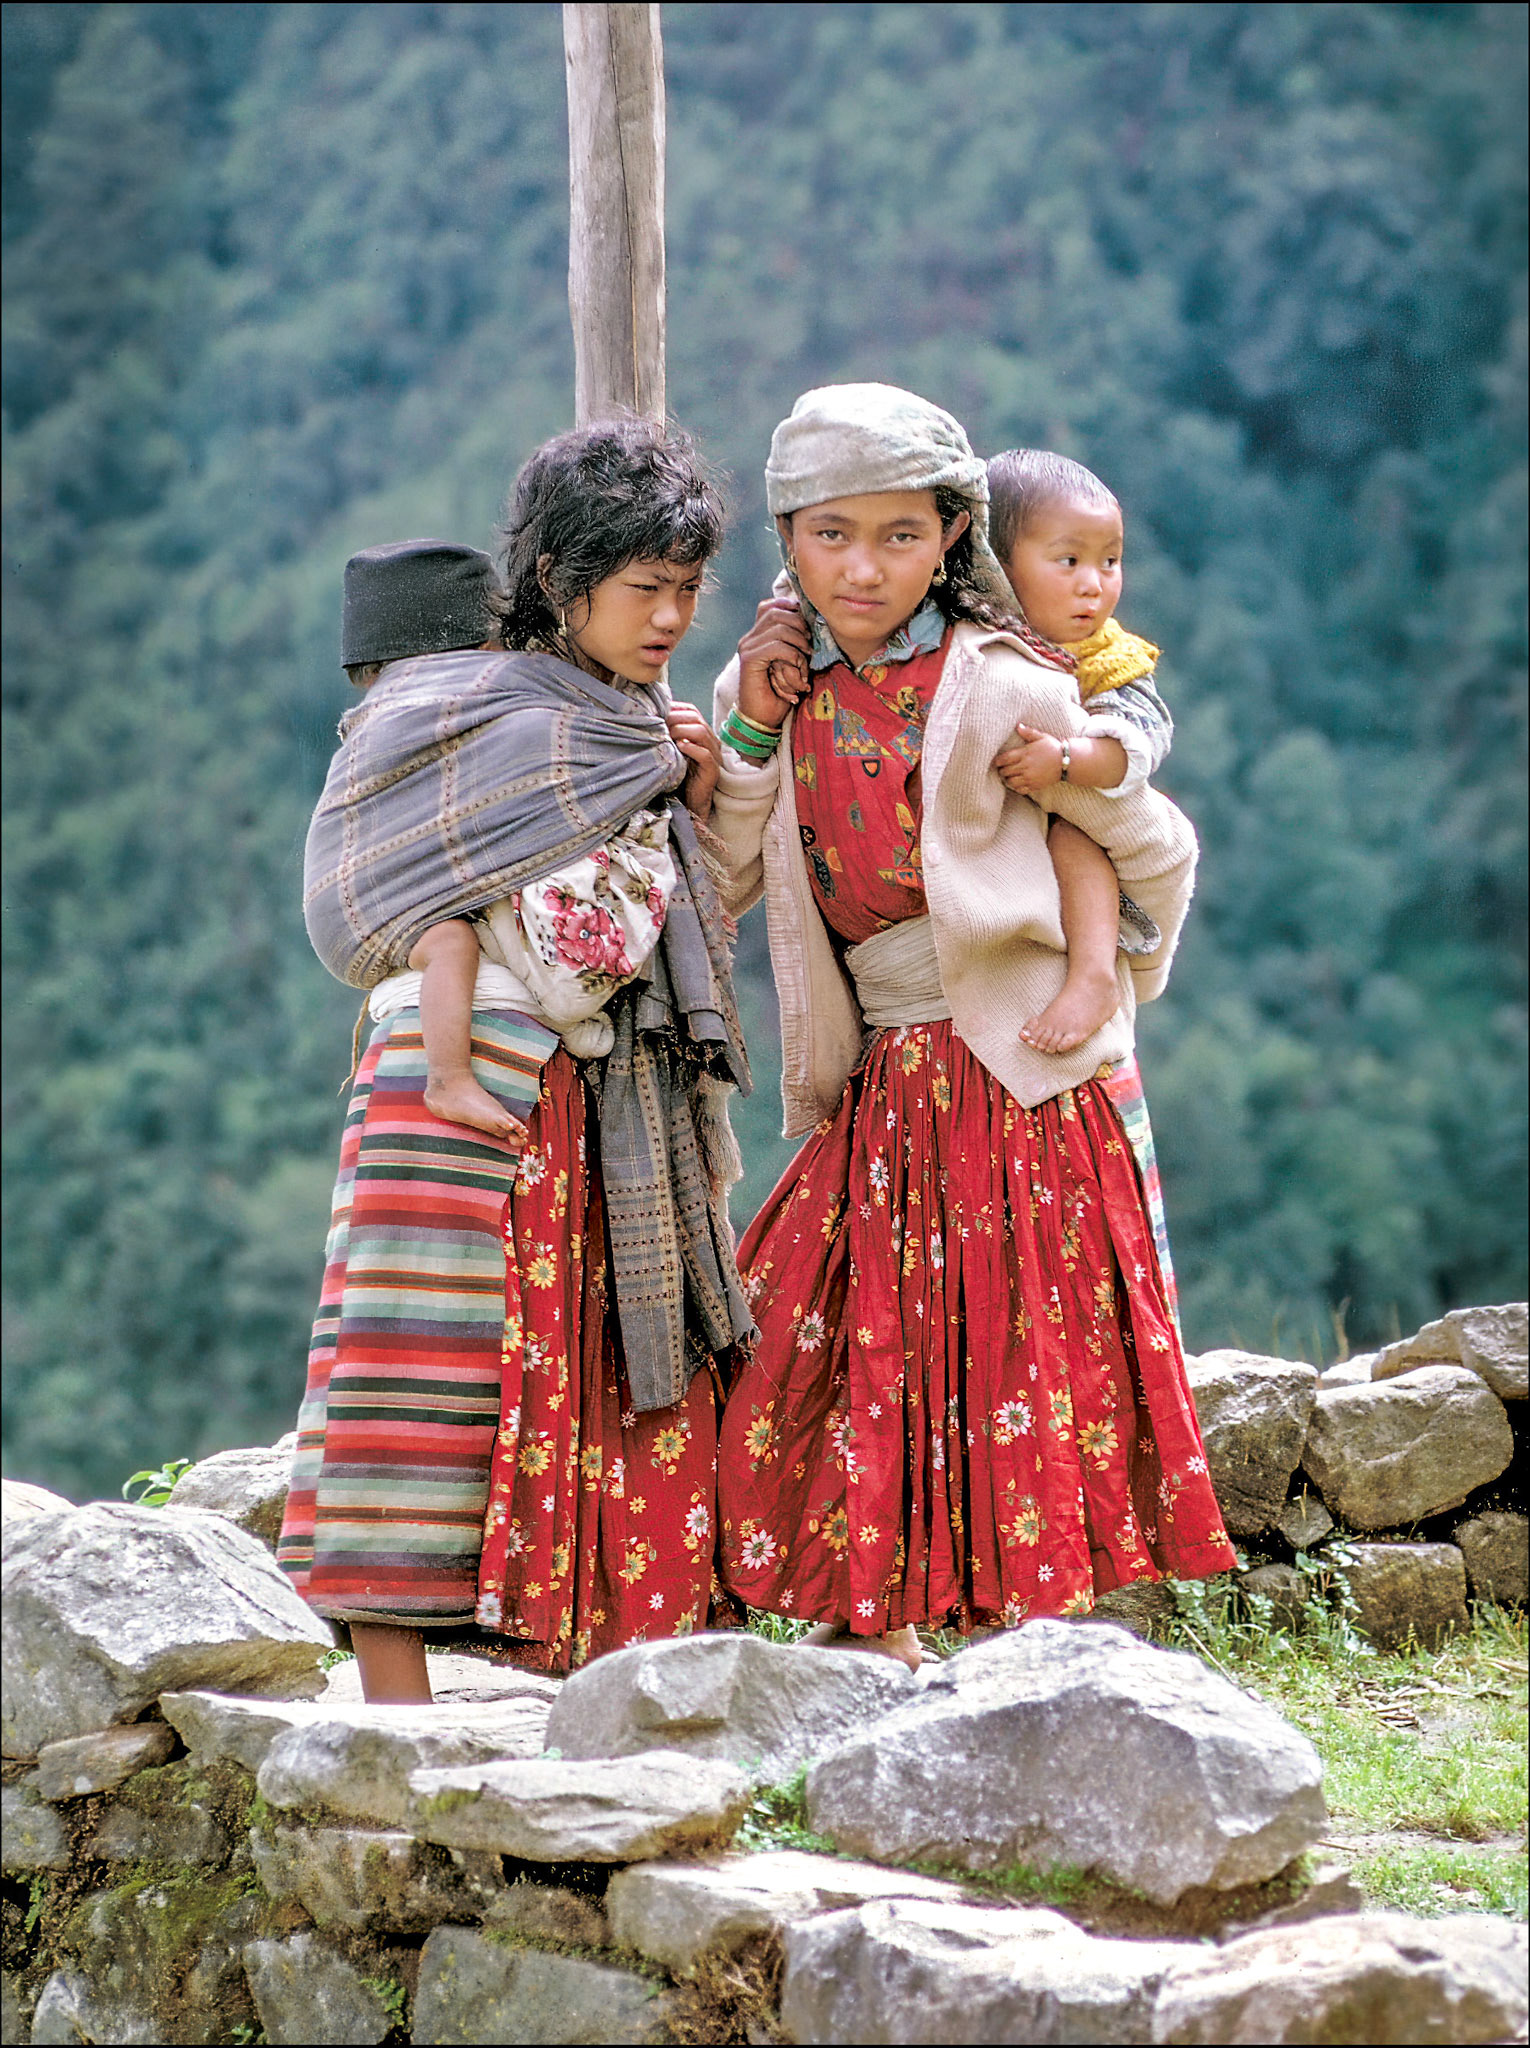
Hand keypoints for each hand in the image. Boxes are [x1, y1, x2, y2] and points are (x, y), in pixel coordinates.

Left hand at [666, 702, 721, 822]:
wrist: (688, 803)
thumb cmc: (678, 776)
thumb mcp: (671, 750)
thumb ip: (667, 735)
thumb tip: (649, 718)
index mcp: (701, 733)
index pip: (692, 711)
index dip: (675, 708)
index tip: (657, 712)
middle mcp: (710, 741)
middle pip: (696, 718)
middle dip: (675, 718)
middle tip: (659, 724)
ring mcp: (713, 755)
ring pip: (701, 732)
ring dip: (681, 730)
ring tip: (667, 735)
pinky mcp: (713, 770)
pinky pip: (705, 755)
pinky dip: (691, 748)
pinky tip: (679, 747)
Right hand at [735, 596, 811, 731]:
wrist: (762, 719)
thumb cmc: (780, 692)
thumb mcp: (791, 661)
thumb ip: (795, 641)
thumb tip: (812, 621)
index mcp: (757, 634)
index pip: (771, 605)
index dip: (792, 609)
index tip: (808, 628)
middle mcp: (749, 637)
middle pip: (777, 612)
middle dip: (800, 626)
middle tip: (810, 647)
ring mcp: (747, 647)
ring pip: (779, 628)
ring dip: (799, 643)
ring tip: (806, 660)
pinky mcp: (749, 659)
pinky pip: (777, 646)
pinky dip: (793, 655)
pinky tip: (798, 669)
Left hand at [994, 722, 1066, 794]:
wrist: (1066, 762)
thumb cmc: (1053, 748)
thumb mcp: (1041, 737)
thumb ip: (1028, 732)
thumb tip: (1018, 726)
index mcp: (1025, 754)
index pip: (1004, 759)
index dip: (998, 761)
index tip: (997, 761)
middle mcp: (1025, 766)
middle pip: (1005, 771)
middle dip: (1001, 770)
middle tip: (1002, 768)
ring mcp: (1029, 777)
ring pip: (1010, 782)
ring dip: (1008, 779)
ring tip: (1009, 776)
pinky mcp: (1034, 785)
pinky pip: (1020, 789)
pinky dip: (1016, 787)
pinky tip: (1017, 783)